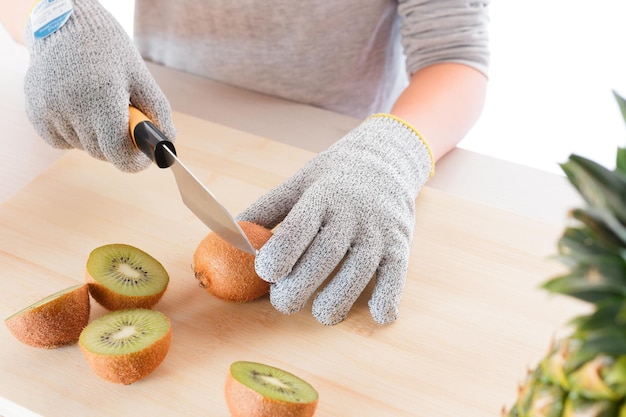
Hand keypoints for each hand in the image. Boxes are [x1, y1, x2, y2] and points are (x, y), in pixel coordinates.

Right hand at [23, 0, 173, 171]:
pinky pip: (61, 142)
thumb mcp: (140, 77)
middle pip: (101, 153)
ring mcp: (49, 110)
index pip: (117, 151)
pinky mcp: (36, 112)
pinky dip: (73, 134)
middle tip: (124, 125)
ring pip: (82, 147)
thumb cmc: (110, 53)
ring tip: (98, 108)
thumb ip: (157, 112)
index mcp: (102, 96)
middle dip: (117, 146)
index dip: (134, 161)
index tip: (143, 158)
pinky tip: (78, 109)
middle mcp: (71, 105)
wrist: (67, 29)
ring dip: (95, 138)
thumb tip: (167, 145)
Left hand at [237, 114, 433, 324]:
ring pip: (360, 270)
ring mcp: (379, 230)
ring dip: (339, 299)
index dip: (280, 254)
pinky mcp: (400, 244)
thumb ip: (267, 208)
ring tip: (321, 314)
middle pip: (326, 255)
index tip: (265, 272)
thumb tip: (229, 234)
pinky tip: (377, 315)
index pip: (299, 228)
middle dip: (301, 286)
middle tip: (283, 303)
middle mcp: (352, 213)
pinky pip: (397, 274)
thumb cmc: (333, 178)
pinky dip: (389, 297)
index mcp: (322, 196)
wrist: (386, 159)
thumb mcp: (300, 182)